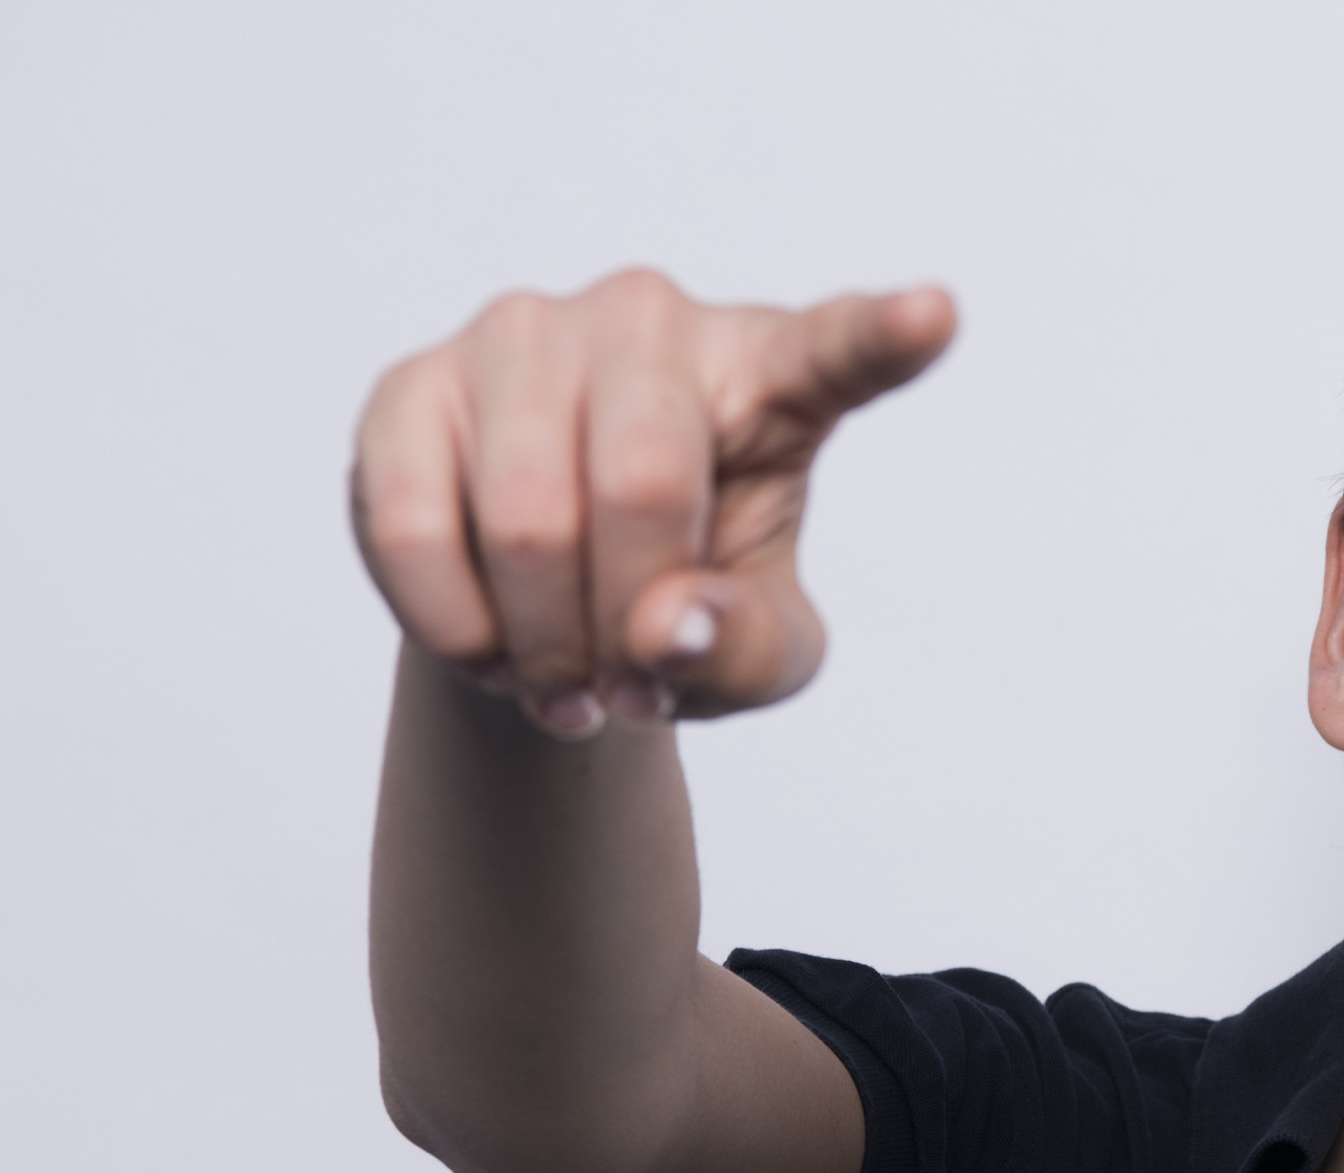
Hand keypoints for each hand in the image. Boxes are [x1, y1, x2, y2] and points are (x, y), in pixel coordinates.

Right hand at [351, 269, 955, 737]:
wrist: (547, 607)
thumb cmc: (682, 601)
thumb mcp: (757, 658)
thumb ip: (747, 651)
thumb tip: (664, 625)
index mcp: (767, 372)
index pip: (832, 354)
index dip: (881, 338)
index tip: (934, 316)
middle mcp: (647, 322)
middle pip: (641, 486)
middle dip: (628, 624)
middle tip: (625, 685)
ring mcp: (521, 334)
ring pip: (526, 518)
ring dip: (544, 644)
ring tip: (563, 676)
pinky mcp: (408, 383)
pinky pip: (416, 528)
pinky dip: (458, 631)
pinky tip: (489, 648)